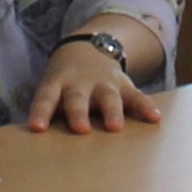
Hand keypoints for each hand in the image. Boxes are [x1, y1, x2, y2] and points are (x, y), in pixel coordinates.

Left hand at [22, 33, 163, 132]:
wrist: (88, 47)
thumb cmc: (66, 82)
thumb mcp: (53, 88)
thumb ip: (50, 111)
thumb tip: (40, 144)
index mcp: (58, 83)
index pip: (46, 97)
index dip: (41, 112)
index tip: (37, 128)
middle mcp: (80, 83)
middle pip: (77, 98)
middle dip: (79, 113)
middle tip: (81, 130)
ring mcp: (104, 83)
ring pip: (108, 97)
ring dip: (112, 112)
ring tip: (115, 127)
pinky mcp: (125, 86)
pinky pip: (136, 96)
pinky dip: (146, 107)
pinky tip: (155, 118)